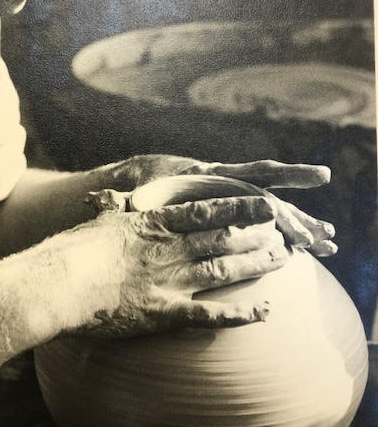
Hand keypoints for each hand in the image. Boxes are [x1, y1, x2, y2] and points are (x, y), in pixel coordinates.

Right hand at [67, 195, 286, 338]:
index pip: (208, 211)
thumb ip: (114, 205)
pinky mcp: (165, 313)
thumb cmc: (76, 248)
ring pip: (224, 269)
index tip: (266, 203)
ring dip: (256, 263)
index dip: (240, 207)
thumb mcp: (101, 219)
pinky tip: (264, 311)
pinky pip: (209, 314)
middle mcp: (171, 249)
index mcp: (157, 224)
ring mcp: (171, 280)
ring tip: (283, 259)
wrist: (61, 282)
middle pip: (224, 238)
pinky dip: (239, 314)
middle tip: (284, 231)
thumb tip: (106, 193)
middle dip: (257, 234)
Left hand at [104, 155, 336, 256]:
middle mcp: (227, 189)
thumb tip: (96, 200)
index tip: (318, 179)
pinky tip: (306, 251)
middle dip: (299, 217)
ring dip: (300, 228)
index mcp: (211, 177)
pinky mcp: (233, 218)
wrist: (143, 183)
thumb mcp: (132, 191)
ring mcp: (233, 204)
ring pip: (273, 216)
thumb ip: (120, 196)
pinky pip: (263, 228)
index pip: (252, 175)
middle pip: (271, 201)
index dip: (286, 176)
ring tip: (329, 243)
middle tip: (329, 234)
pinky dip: (285, 238)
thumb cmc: (141, 186)